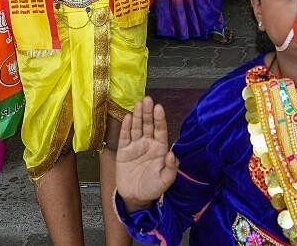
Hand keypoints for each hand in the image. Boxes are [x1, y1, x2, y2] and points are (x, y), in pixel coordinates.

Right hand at [115, 96, 179, 212]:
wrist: (136, 198)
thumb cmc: (153, 188)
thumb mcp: (165, 181)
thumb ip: (171, 169)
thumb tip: (172, 155)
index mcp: (160, 148)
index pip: (161, 130)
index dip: (160, 119)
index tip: (159, 108)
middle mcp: (148, 144)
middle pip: (148, 125)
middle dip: (148, 112)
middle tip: (147, 100)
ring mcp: (136, 146)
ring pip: (137, 128)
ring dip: (137, 116)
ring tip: (138, 104)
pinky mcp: (124, 151)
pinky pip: (125, 137)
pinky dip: (126, 127)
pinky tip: (127, 117)